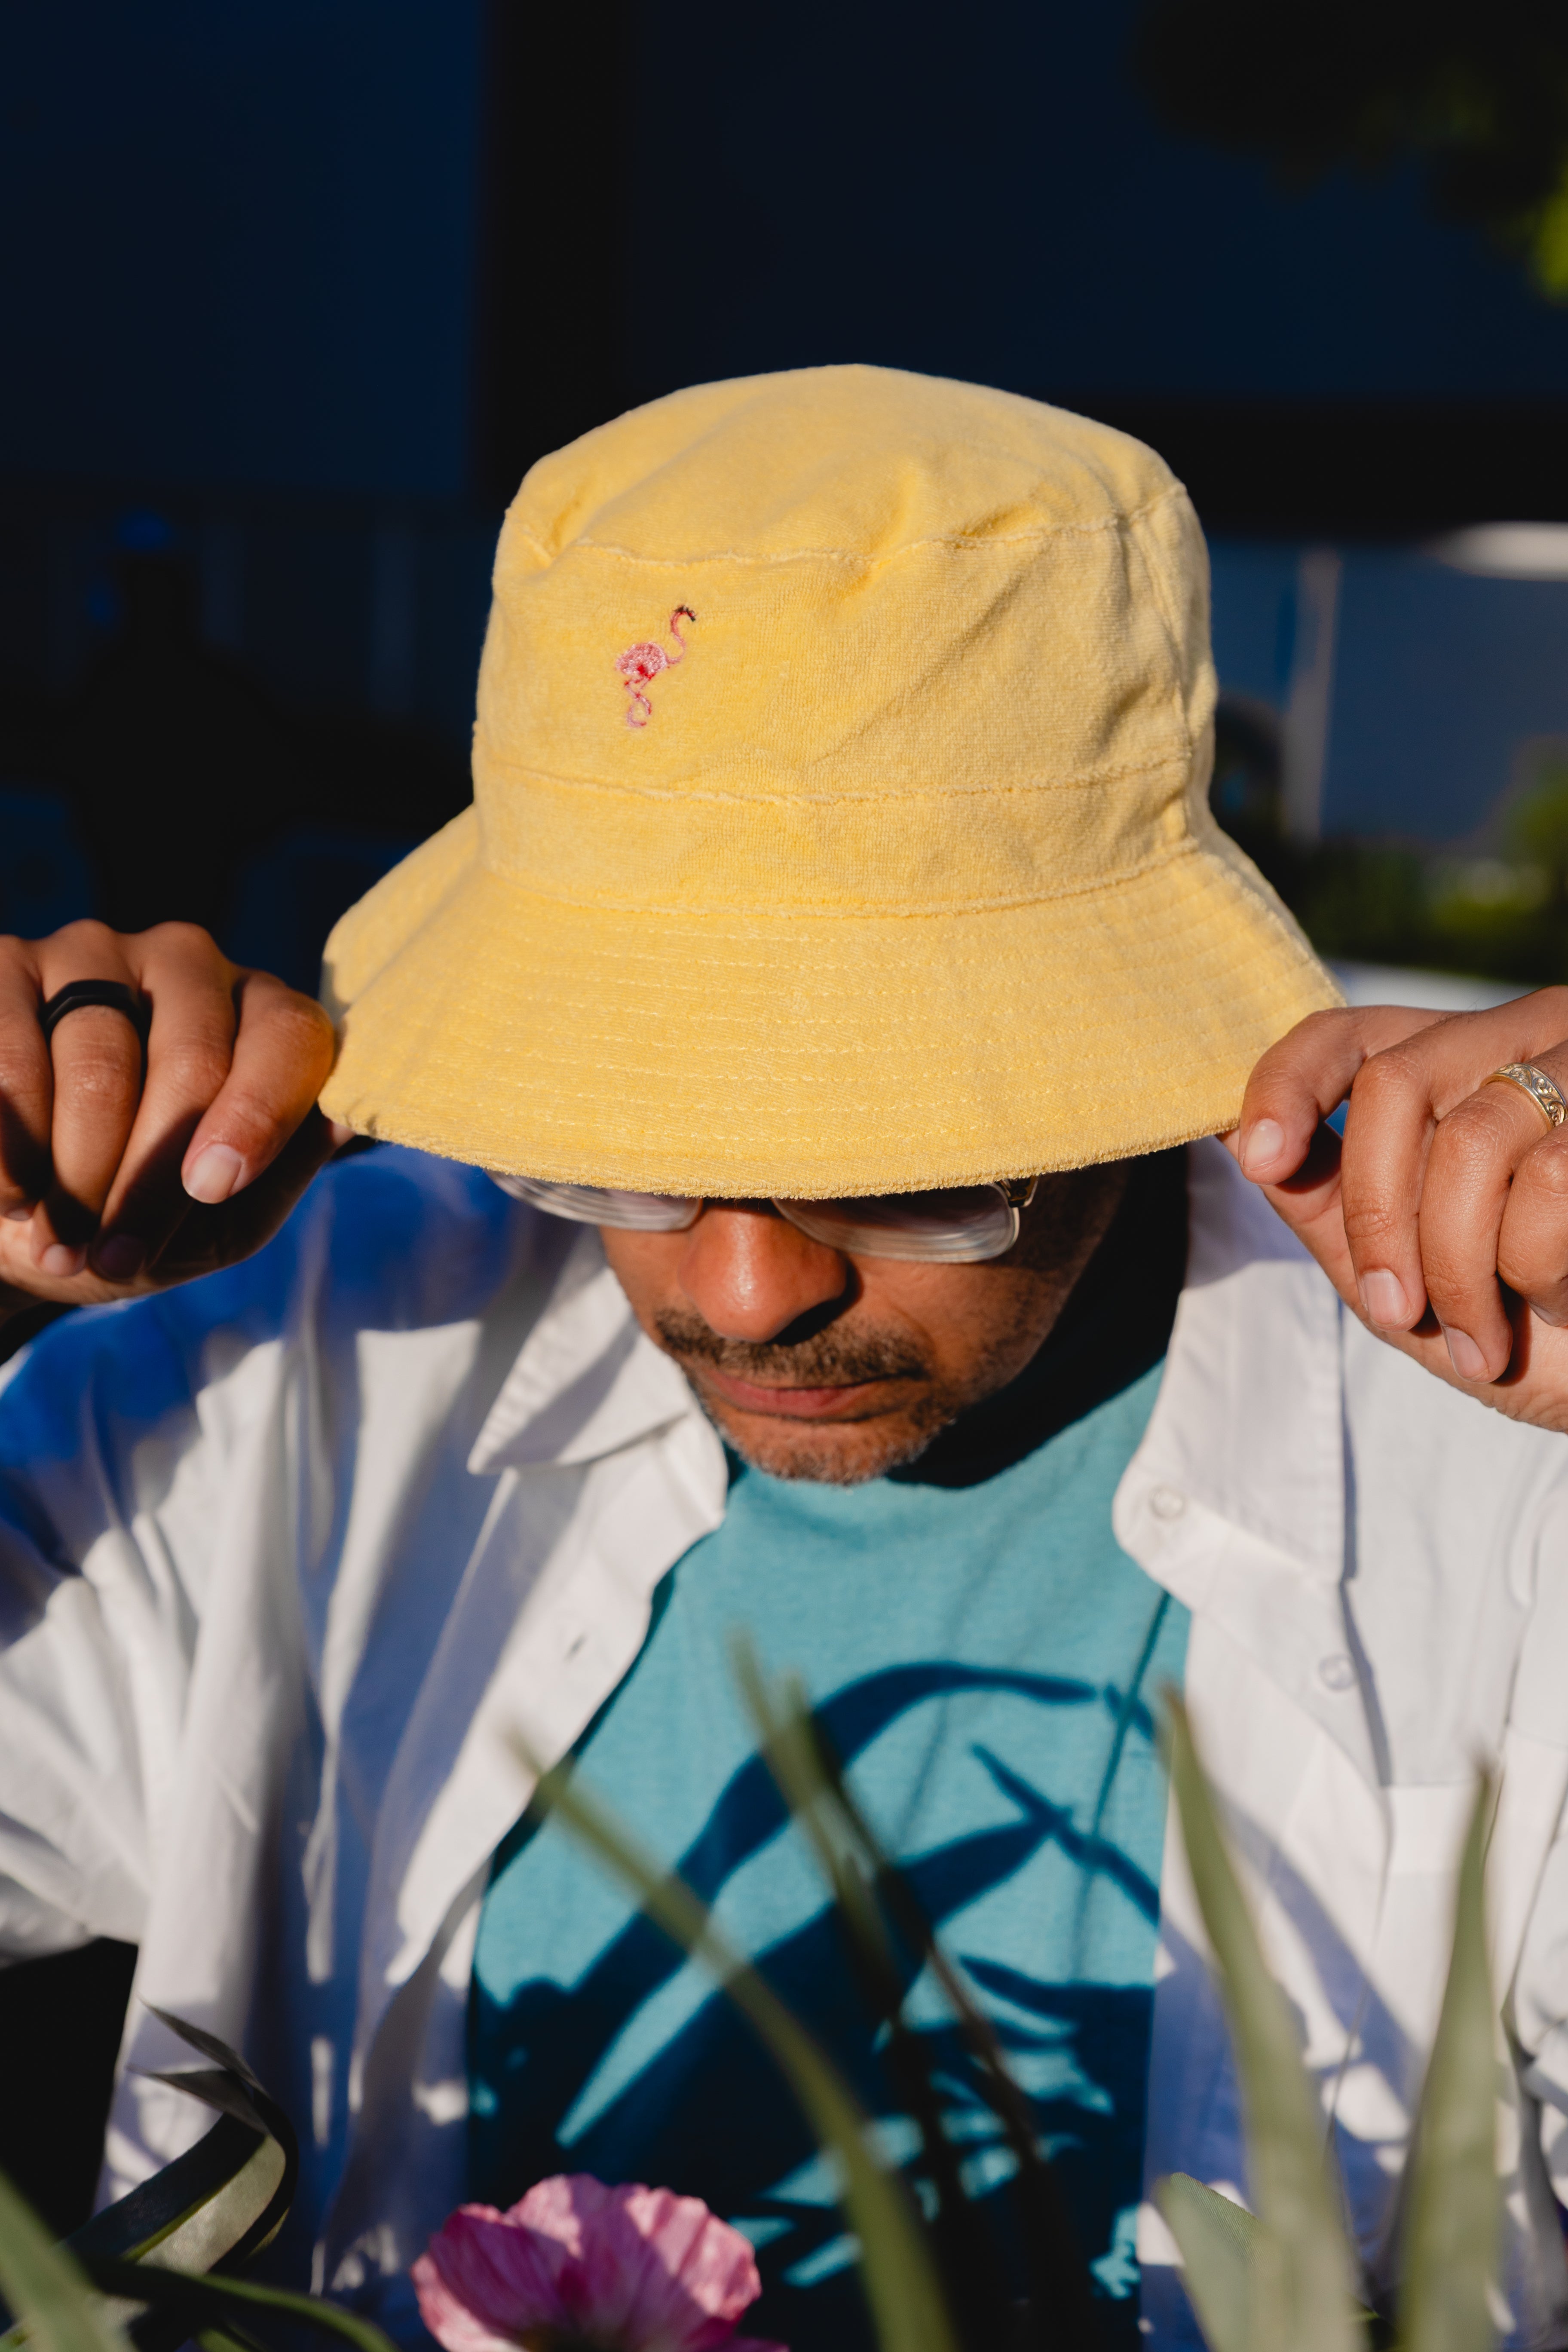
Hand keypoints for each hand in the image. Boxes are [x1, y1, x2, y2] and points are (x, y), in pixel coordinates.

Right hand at [0, 921, 339, 1320]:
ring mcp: (94, 951)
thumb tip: (343, 1122)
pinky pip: (11, 1051)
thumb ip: (280, 1173)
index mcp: (260, 1014)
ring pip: (99, 1062)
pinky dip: (11, 1144)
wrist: (20, 1221)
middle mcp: (187, 964)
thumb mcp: (224, 1219)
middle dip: (152, 1180)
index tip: (213, 1185)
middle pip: (192, 1061)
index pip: (287, 1037)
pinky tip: (12, 1199)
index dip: (258, 1111)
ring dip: (76, 1176)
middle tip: (119, 1256)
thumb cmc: (142, 1215)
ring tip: (58, 1247)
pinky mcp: (7, 962)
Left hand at [1228, 989, 1567, 1431]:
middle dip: (1378, 1216)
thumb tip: (1218, 1128)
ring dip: (1458, 1267)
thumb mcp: (1394, 1274)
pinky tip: (1558, 1305)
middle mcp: (1517, 1041)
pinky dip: (1536, 1267)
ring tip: (1482, 1339)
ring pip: (1471, 1140)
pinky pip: (1551, 1178)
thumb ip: (1319, 1198)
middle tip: (1396, 1311)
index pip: (1343, 1034)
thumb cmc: (1515, 1331)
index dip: (1287, 1086)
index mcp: (1449, 1067)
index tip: (1259, 1159)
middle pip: (1392, 1084)